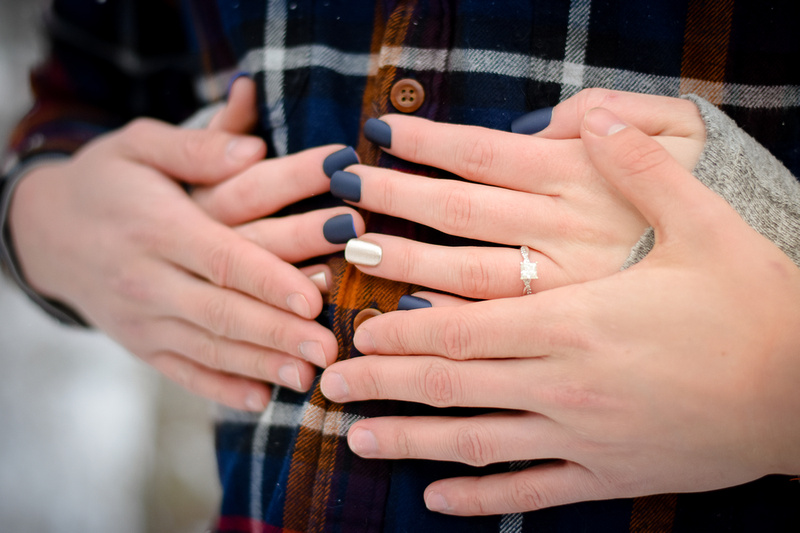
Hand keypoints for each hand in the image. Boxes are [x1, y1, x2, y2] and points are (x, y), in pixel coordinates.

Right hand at [9, 111, 354, 409]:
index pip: (221, 259)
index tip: (314, 298)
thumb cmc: (107, 180)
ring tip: (309, 377)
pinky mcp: (141, 345)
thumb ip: (198, 146)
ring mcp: (142, 320)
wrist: (45, 231)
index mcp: (157, 228)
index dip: (269, 280)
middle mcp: (148, 280)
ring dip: (262, 366)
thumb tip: (254, 147)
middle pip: (222, 312)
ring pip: (209, 349)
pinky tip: (261, 399)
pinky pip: (183, 372)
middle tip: (329, 349)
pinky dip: (221, 389)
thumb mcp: (139, 145)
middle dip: (278, 334)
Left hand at [319, 107, 799, 513]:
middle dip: (382, 383)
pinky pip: (531, 490)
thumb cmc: (757, 308)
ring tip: (357, 442)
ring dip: (410, 442)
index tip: (355, 330)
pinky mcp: (609, 476)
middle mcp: (566, 382)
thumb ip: (642, 171)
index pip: (461, 327)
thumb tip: (595, 116)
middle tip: (327, 385)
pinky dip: (480, 497)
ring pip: (476, 442)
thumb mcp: (705, 226)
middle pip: (451, 384)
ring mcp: (584, 437)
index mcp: (577, 320)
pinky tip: (436, 499)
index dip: (399, 331)